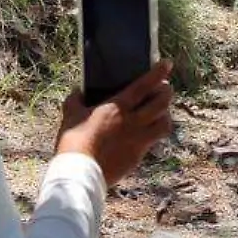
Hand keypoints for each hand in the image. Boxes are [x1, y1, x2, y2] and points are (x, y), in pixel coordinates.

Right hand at [57, 61, 174, 185]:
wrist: (80, 173)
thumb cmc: (73, 142)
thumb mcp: (70, 116)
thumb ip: (75, 100)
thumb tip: (78, 91)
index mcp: (117, 107)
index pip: (144, 85)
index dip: (158, 73)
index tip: (167, 64)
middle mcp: (133, 122)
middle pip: (161, 103)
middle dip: (167, 92)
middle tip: (165, 88)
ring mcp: (138, 140)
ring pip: (164, 124)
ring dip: (165, 115)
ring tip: (160, 112)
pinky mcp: (138, 157)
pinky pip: (152, 142)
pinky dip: (153, 135)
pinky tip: (146, 133)